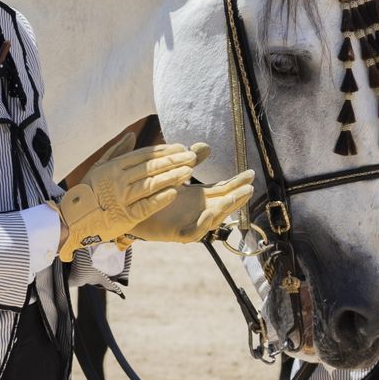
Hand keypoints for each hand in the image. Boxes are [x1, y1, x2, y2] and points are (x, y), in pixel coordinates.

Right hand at [54, 134, 196, 260]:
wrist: (72, 219)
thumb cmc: (88, 191)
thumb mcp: (98, 167)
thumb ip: (117, 151)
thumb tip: (132, 135)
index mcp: (114, 166)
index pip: (145, 155)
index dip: (165, 151)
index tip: (182, 148)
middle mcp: (118, 180)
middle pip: (151, 167)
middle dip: (174, 161)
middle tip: (192, 157)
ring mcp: (121, 198)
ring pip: (151, 184)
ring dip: (172, 177)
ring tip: (189, 171)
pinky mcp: (124, 217)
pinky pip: (146, 206)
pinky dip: (160, 199)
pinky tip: (174, 193)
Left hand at [125, 144, 254, 243]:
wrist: (128, 208)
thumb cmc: (152, 191)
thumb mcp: (174, 173)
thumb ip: (190, 161)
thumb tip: (205, 146)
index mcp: (199, 197)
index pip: (223, 190)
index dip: (237, 183)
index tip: (250, 173)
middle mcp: (197, 210)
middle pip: (223, 204)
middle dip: (237, 196)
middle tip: (249, 187)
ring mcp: (188, 222)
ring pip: (212, 219)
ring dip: (224, 208)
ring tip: (233, 197)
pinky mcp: (176, 233)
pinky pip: (193, 232)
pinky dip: (202, 224)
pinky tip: (208, 213)